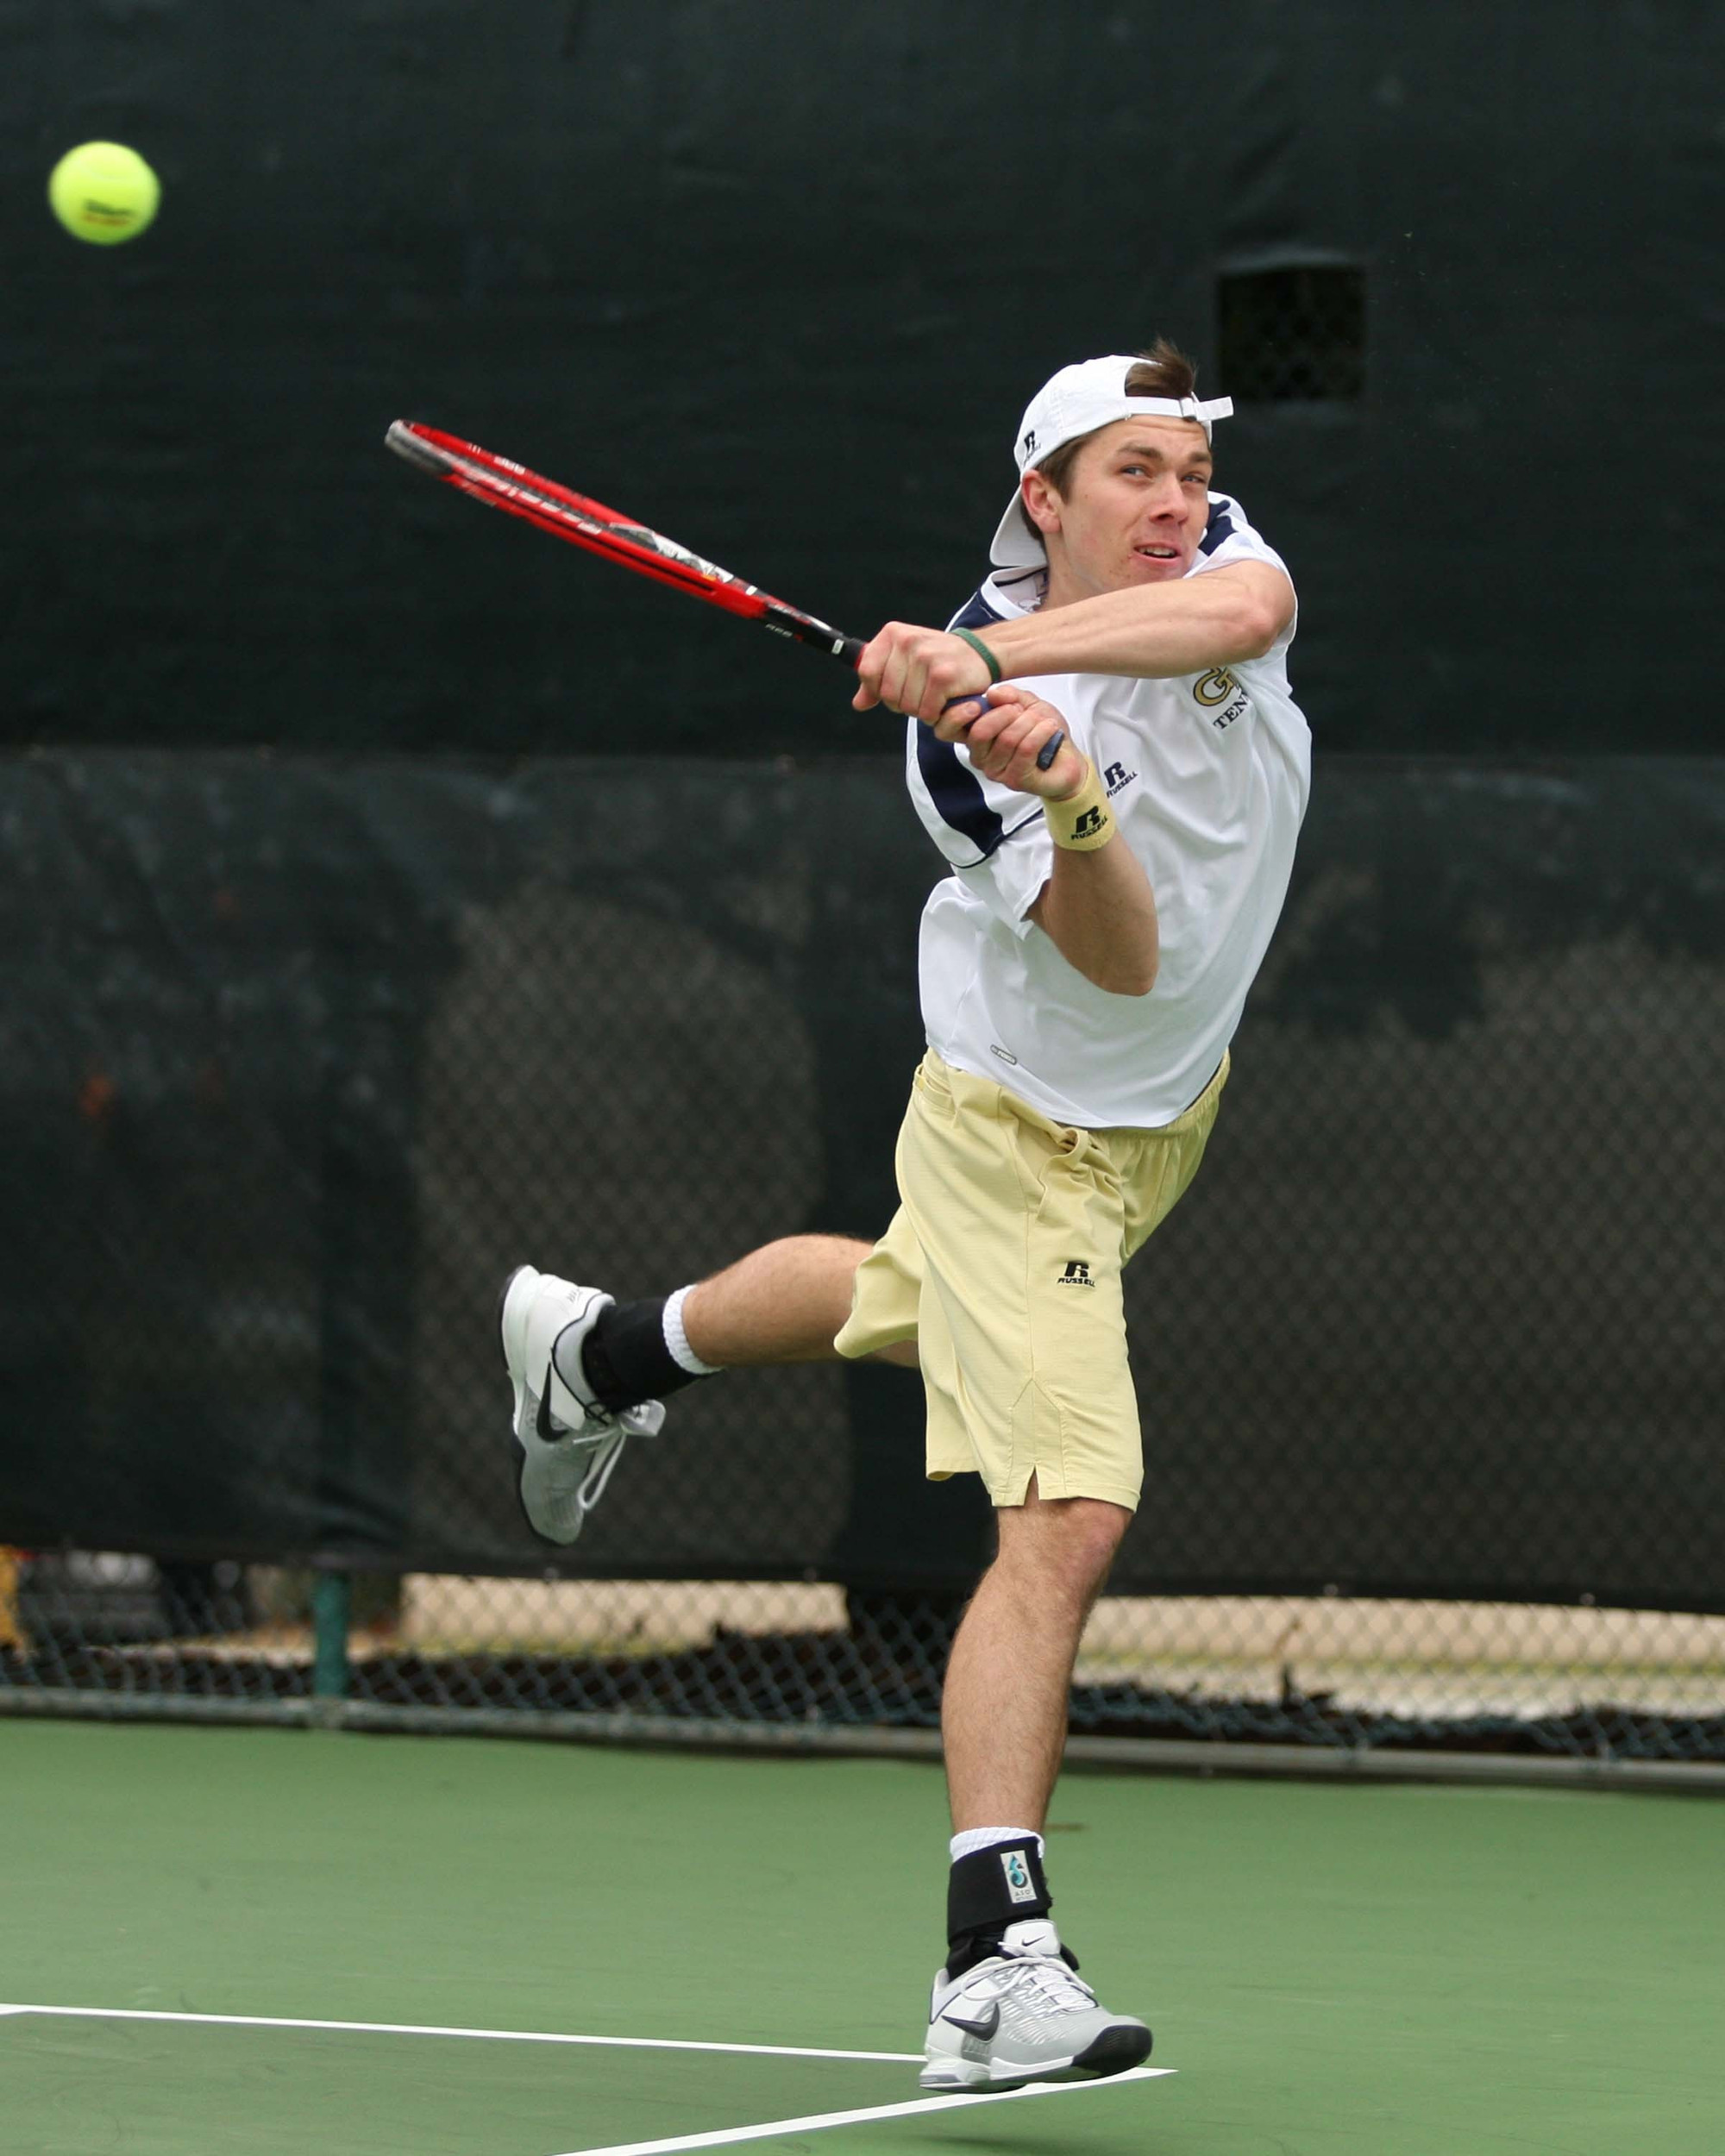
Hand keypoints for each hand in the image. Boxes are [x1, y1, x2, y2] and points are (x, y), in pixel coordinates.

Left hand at [852, 622, 993, 722]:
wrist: (981, 653)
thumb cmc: (939, 658)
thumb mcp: (904, 660)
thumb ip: (878, 680)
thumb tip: (859, 704)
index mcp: (893, 633)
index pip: (867, 672)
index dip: (878, 689)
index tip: (896, 688)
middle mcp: (907, 641)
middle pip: (887, 694)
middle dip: (903, 703)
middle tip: (921, 693)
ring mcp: (925, 658)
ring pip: (906, 706)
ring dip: (920, 710)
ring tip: (934, 695)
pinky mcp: (943, 676)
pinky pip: (926, 712)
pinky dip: (935, 715)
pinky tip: (944, 701)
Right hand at [942, 686, 1086, 799]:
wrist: (1068, 759)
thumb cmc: (1043, 732)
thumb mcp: (1027, 704)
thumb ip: (1010, 696)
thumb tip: (992, 693)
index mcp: (974, 737)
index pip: (948, 729)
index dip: (958, 713)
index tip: (982, 701)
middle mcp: (980, 757)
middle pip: (980, 731)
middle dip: (1006, 713)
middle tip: (1023, 710)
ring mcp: (996, 772)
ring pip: (1007, 738)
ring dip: (1030, 723)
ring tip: (1044, 721)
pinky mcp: (1015, 781)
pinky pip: (1025, 749)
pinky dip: (1041, 733)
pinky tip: (1050, 728)